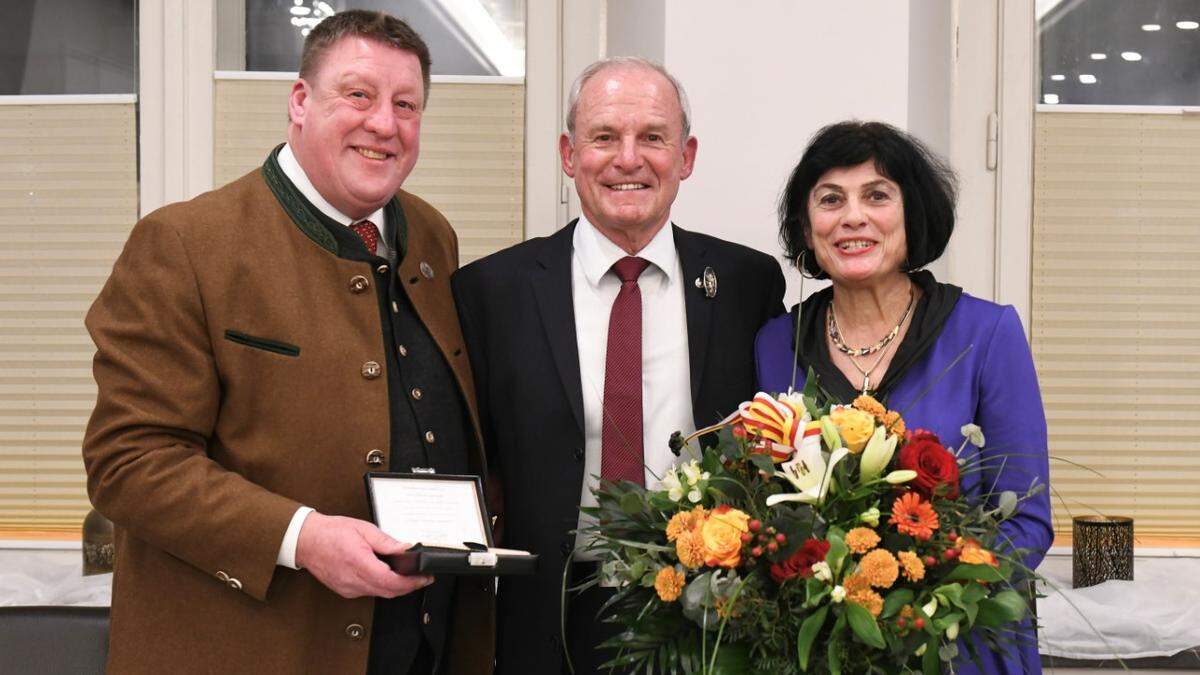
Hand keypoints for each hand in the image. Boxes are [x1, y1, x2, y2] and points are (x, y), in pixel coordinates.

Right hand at [295, 512, 432, 598]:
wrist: (306, 541)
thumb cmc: (331, 532)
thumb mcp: (363, 529)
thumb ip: (386, 541)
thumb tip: (405, 549)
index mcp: (359, 563)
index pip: (390, 581)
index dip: (411, 582)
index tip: (424, 577)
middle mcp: (353, 580)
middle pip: (388, 592)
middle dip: (408, 587)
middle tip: (421, 578)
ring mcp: (348, 588)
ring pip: (379, 594)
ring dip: (395, 588)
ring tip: (407, 576)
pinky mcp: (345, 591)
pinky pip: (368, 592)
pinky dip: (381, 586)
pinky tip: (386, 576)